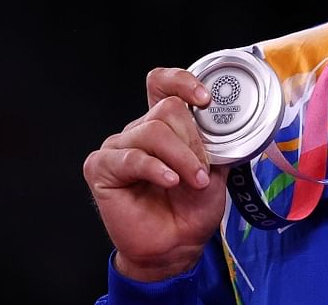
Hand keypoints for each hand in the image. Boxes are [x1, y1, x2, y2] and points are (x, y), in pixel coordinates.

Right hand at [83, 68, 227, 281]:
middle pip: (166, 110)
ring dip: (181, 158)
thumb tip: (225, 119)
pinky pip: (131, 157)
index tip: (204, 99)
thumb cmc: (193, 207)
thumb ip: (216, 140)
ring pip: (153, 132)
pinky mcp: (101, 168)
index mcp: (163, 124)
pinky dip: (156, 169)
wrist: (176, 245)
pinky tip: (170, 182)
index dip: (182, 82)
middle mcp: (139, 130)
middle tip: (203, 169)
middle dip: (192, 140)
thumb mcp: (216, 167)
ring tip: (193, 181)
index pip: (162, 84)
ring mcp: (118, 147)